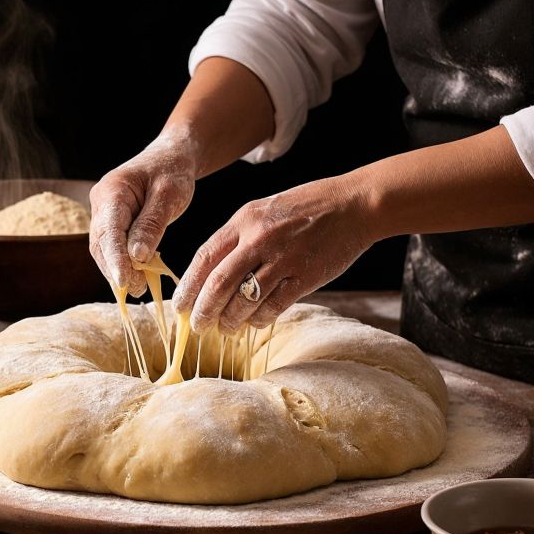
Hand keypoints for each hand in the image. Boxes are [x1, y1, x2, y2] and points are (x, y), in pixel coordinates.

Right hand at [88, 131, 198, 294]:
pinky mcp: (111, 221)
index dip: (115, 258)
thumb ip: (152, 224)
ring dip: (119, 269)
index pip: (109, 230)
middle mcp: (101, 202)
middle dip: (116, 268)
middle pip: (101, 243)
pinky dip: (123, 262)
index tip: (124, 281)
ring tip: (140, 287)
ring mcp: (103, 212)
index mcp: (112, 190)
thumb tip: (137, 257)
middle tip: (138, 289)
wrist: (171, 156)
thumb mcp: (169, 195)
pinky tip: (137, 276)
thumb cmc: (172, 170)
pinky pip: (112, 246)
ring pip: (104, 248)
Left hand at [173, 177, 374, 332]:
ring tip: (225, 328)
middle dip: (203, 310)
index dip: (188, 286)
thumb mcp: (263, 211)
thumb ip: (237, 237)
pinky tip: (253, 323)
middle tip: (197, 326)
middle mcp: (260, 239)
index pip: (204, 257)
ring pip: (244, 299)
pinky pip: (273, 306)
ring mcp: (283, 258)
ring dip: (230, 319)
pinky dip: (259, 319)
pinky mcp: (305, 277)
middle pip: (219, 283)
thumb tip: (210, 272)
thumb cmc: (306, 208)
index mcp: (245, 220)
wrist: (354, 205)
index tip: (179, 305)